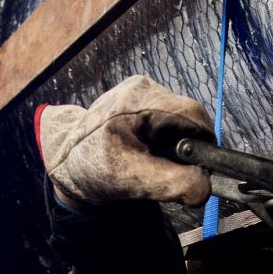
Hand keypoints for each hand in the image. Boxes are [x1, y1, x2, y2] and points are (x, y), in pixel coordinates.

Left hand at [36, 75, 213, 206]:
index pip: (192, 113)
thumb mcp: (135, 180)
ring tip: (157, 162)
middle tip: (175, 170)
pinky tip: (150, 151)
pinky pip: (168, 117)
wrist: (67, 159)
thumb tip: (205, 186)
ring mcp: (140, 89)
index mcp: (138, 100)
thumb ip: (173, 183)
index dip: (203, 141)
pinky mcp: (140, 98)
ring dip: (178, 143)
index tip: (200, 167)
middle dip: (188, 145)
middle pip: (188, 115)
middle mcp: (141, 87)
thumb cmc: (94, 168)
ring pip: (180, 117)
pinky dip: (167, 137)